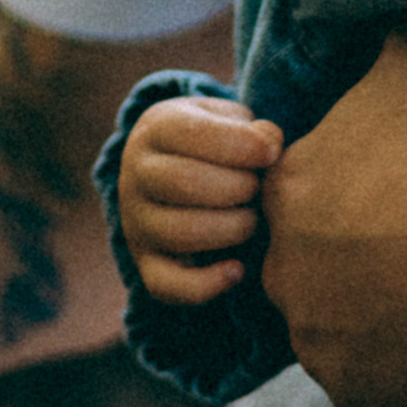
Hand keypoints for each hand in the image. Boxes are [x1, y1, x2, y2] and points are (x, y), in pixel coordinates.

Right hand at [118, 94, 282, 302]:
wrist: (176, 167)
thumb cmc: (216, 142)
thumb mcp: (230, 121)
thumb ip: (252, 129)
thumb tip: (270, 146)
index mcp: (156, 129)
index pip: (191, 134)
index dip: (239, 146)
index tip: (270, 154)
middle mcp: (136, 175)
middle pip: (183, 182)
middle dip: (237, 188)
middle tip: (258, 189)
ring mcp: (136, 222)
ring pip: (179, 233)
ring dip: (231, 229)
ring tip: (252, 219)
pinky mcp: (144, 262)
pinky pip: (165, 285)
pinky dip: (206, 285)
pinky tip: (237, 269)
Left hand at [259, 29, 406, 406]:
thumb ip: (376, 50)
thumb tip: (364, 8)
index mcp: (294, 196)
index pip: (315, 200)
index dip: (371, 197)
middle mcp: (292, 285)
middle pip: (329, 275)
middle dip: (378, 267)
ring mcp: (333, 362)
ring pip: (362, 343)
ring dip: (404, 331)